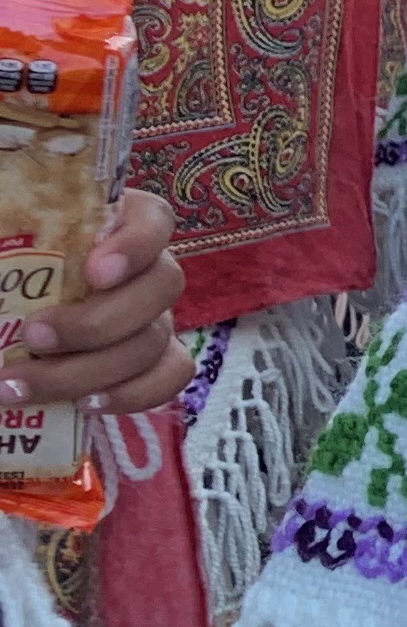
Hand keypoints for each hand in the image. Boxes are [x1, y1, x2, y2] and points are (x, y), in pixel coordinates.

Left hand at [3, 191, 191, 416]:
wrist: (16, 318)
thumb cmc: (10, 277)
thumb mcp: (4, 254)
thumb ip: (8, 256)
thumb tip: (2, 288)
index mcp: (118, 226)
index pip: (153, 221)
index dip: (136, 246)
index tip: (94, 272)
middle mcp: (146, 269)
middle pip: (161, 288)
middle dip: (97, 322)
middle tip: (34, 336)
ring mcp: (155, 316)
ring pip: (154, 341)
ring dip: (89, 370)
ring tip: (22, 385)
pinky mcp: (153, 361)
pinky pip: (169, 377)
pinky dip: (131, 395)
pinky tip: (81, 404)